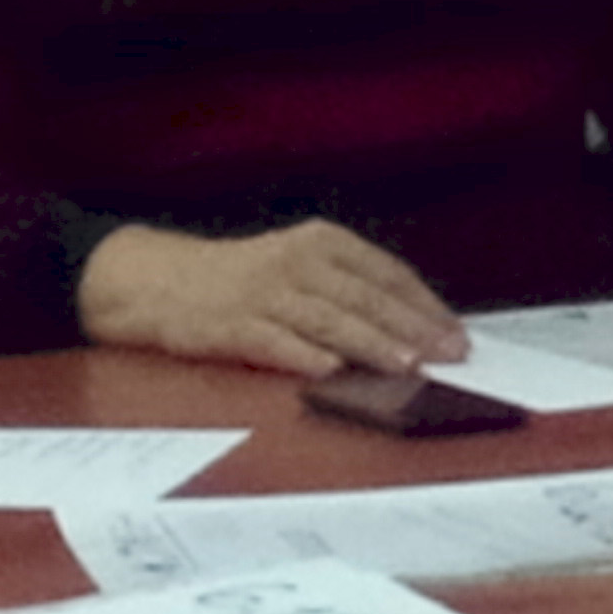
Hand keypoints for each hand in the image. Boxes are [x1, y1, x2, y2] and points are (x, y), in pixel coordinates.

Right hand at [76, 219, 466, 378]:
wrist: (156, 281)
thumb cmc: (243, 279)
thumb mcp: (300, 265)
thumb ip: (350, 288)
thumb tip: (415, 326)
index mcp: (322, 242)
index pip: (387, 273)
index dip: (425, 305)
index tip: (456, 332)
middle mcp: (297, 262)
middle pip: (365, 297)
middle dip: (412, 328)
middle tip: (450, 354)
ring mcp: (263, 293)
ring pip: (328, 319)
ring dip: (371, 343)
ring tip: (407, 364)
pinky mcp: (229, 325)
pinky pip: (274, 341)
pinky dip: (304, 355)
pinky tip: (332, 371)